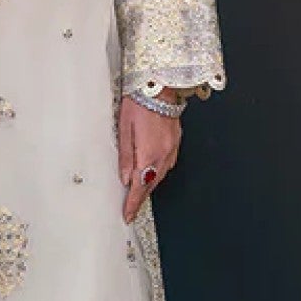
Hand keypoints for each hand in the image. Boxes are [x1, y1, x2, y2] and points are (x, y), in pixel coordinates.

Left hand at [118, 95, 181, 222]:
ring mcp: (173, 148)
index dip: (134, 204)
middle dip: (141, 197)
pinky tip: (151, 170)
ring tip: (138, 192)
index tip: (128, 214)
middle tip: (131, 207)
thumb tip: (125, 177)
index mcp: (149, 153)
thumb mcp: (123, 129)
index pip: (140, 187)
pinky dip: (157, 171)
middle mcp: (164, 154)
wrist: (160, 85)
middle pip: (152, 184)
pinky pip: (167, 164)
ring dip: (149, 184)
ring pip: (160, 175)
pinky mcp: (176, 141)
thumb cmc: (139, 102)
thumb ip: (125, 156)